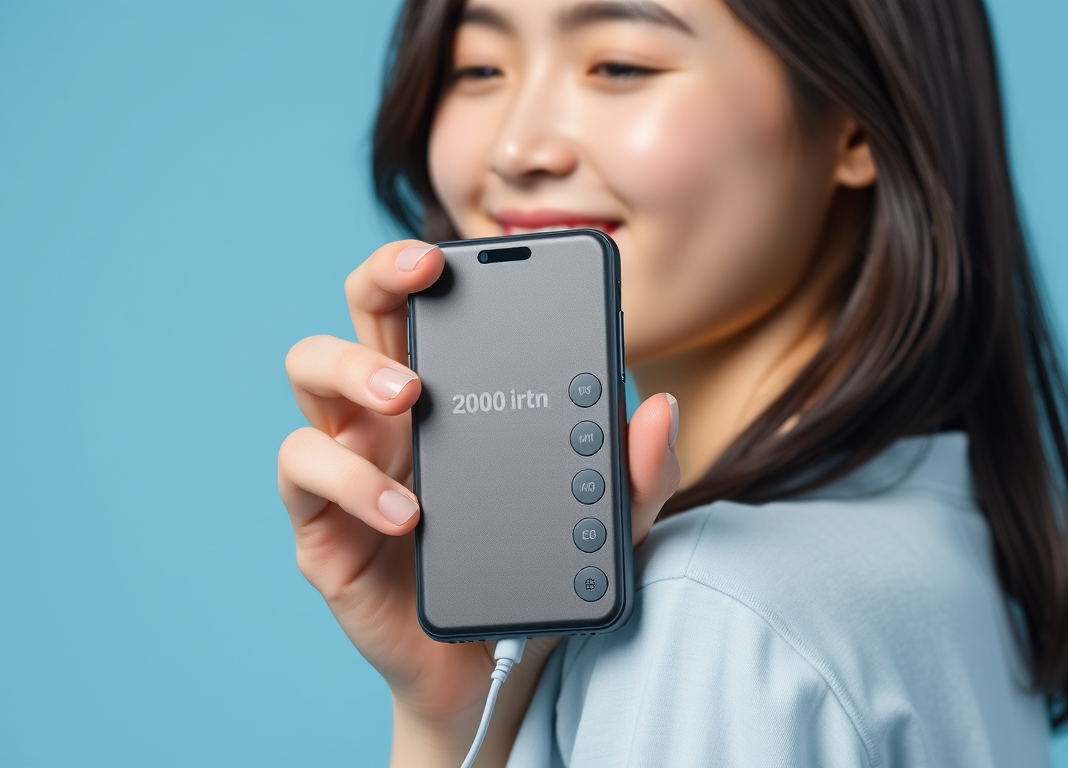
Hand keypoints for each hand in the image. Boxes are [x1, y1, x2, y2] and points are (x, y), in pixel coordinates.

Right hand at [277, 241, 680, 765]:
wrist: (490, 672)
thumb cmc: (534, 578)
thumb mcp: (607, 526)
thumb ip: (637, 474)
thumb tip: (658, 410)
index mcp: (454, 396)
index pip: (434, 306)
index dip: (436, 262)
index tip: (469, 247)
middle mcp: (391, 415)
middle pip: (362, 311)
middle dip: (383, 274)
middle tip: (424, 275)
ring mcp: (352, 463)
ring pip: (308, 372)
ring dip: (351, 367)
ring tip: (410, 398)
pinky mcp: (324, 526)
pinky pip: (304, 472)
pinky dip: (351, 481)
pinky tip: (408, 514)